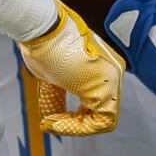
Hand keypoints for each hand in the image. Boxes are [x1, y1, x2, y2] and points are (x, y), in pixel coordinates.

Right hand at [17, 0, 125, 135]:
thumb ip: (59, 98)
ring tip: (52, 122)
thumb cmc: (44, 46)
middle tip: (50, 123)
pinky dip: (77, 127)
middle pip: (102, 113)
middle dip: (74, 124)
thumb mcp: (53, 79)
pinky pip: (101, 121)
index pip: (96, 105)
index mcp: (103, 67)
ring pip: (104, 120)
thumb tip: (53, 121)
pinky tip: (55, 121)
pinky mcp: (107, 85)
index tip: (50, 120)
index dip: (74, 120)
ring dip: (74, 127)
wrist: (43, 28)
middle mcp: (113, 72)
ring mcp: (113, 78)